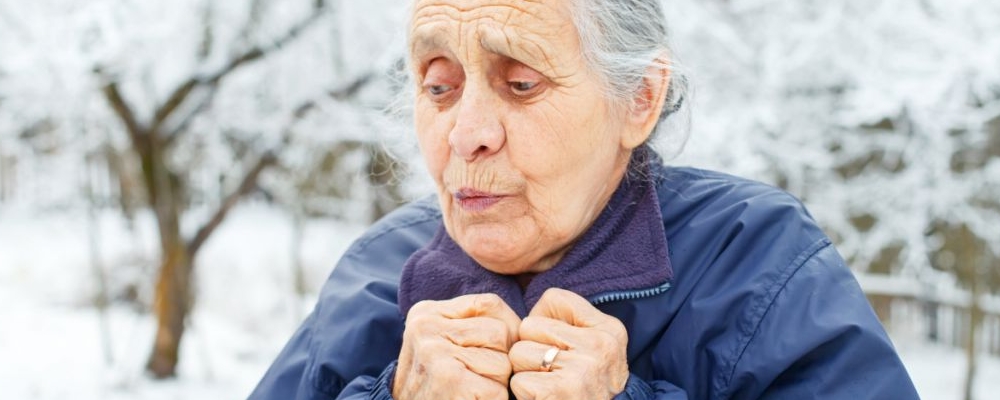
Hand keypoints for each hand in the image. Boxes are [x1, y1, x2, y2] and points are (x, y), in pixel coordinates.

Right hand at [393, 293, 520, 399]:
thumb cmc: (436, 385)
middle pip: (500, 332)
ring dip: (497, 384)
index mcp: (426, 312)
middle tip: (474, 379)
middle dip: (500, 360)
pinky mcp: (448, 379)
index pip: (490, 304)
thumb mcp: (444, 344)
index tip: (491, 353)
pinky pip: (498, 389)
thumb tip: (526, 324)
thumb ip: (474, 324)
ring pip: (503, 361)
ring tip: (469, 391)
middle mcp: (426, 327)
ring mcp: (435, 353)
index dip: (506, 330)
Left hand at [509, 288, 628, 399]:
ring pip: (519, 351)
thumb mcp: (590, 349)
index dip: (544, 322)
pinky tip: (544, 399)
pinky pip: (519, 379)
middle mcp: (601, 346)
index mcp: (609, 329)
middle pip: (530, 325)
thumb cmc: (582, 388)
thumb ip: (563, 321)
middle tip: (551, 372)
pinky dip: (525, 393)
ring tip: (548, 386)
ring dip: (525, 372)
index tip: (559, 346)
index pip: (554, 298)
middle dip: (531, 349)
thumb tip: (521, 310)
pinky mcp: (562, 391)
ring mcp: (583, 369)